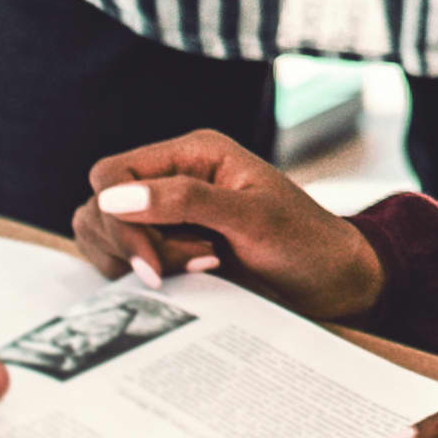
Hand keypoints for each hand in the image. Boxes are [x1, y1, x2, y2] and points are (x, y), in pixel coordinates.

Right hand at [74, 129, 384, 319]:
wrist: (335, 284)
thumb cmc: (305, 243)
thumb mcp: (252, 218)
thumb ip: (185, 202)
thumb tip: (113, 197)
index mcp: (192, 154)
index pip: (112, 175)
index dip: (119, 219)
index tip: (151, 264)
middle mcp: (174, 178)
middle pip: (102, 207)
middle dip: (137, 244)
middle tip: (198, 264)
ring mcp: (168, 215)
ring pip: (105, 235)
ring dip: (142, 261)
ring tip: (202, 268)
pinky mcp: (169, 249)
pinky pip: (124, 260)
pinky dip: (145, 276)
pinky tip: (193, 279)